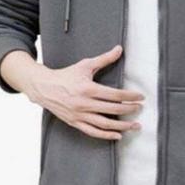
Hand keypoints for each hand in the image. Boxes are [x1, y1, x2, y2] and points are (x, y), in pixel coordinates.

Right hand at [3, 45, 144, 139]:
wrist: (44, 87)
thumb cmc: (66, 75)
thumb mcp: (85, 65)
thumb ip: (104, 59)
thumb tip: (119, 49)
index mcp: (88, 89)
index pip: (115, 95)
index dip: (130, 96)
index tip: (140, 97)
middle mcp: (85, 104)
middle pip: (113, 110)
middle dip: (129, 110)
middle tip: (139, 108)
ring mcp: (80, 115)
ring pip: (105, 124)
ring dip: (122, 126)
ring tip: (135, 125)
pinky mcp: (75, 123)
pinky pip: (93, 132)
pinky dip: (106, 135)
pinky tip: (118, 135)